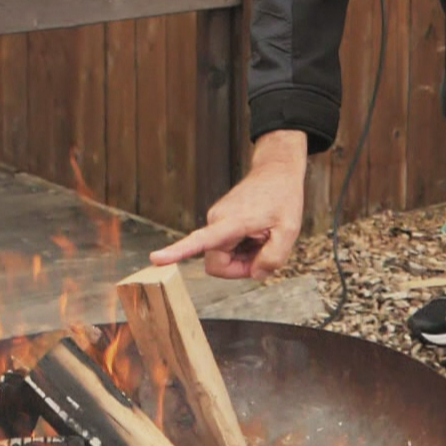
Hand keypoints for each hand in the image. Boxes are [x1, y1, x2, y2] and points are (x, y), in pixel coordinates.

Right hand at [149, 130, 307, 279]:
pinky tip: (256, 232)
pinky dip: (241, 246)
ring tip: (262, 236)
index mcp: (232, 221)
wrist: (276, 171)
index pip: (200, 240)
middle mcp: (216, 219)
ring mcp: (215, 219)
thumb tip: (254, 274)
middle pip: (218, 264)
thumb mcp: (289, 231)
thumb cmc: (283, 198)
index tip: (156, 258)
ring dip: (243, 255)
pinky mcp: (217, 220)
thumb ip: (273, 258)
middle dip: (241, 266)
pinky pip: (224, 246)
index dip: (177, 252)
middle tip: (265, 251)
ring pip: (222, 255)